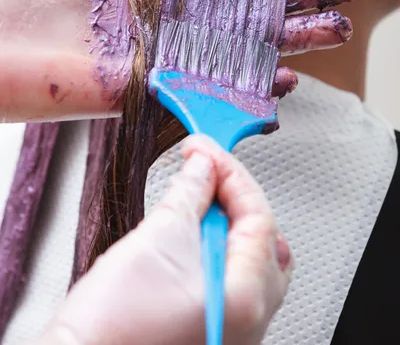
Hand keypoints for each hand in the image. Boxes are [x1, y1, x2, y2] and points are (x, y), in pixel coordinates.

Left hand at [0, 0, 361, 120]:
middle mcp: (156, 18)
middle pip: (238, 9)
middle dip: (292, 0)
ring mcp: (154, 55)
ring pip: (231, 48)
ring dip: (283, 43)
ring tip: (330, 32)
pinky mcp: (141, 90)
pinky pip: (202, 88)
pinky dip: (241, 85)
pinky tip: (280, 79)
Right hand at [37, 136, 290, 344]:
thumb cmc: (112, 327)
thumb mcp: (157, 240)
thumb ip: (189, 195)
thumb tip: (203, 167)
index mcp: (245, 297)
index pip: (258, 216)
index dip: (230, 174)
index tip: (205, 149)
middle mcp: (248, 319)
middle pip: (260, 237)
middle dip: (233, 196)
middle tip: (206, 170)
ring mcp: (229, 326)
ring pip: (244, 256)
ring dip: (222, 218)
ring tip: (193, 196)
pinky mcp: (207, 327)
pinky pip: (227, 275)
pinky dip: (213, 244)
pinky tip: (189, 230)